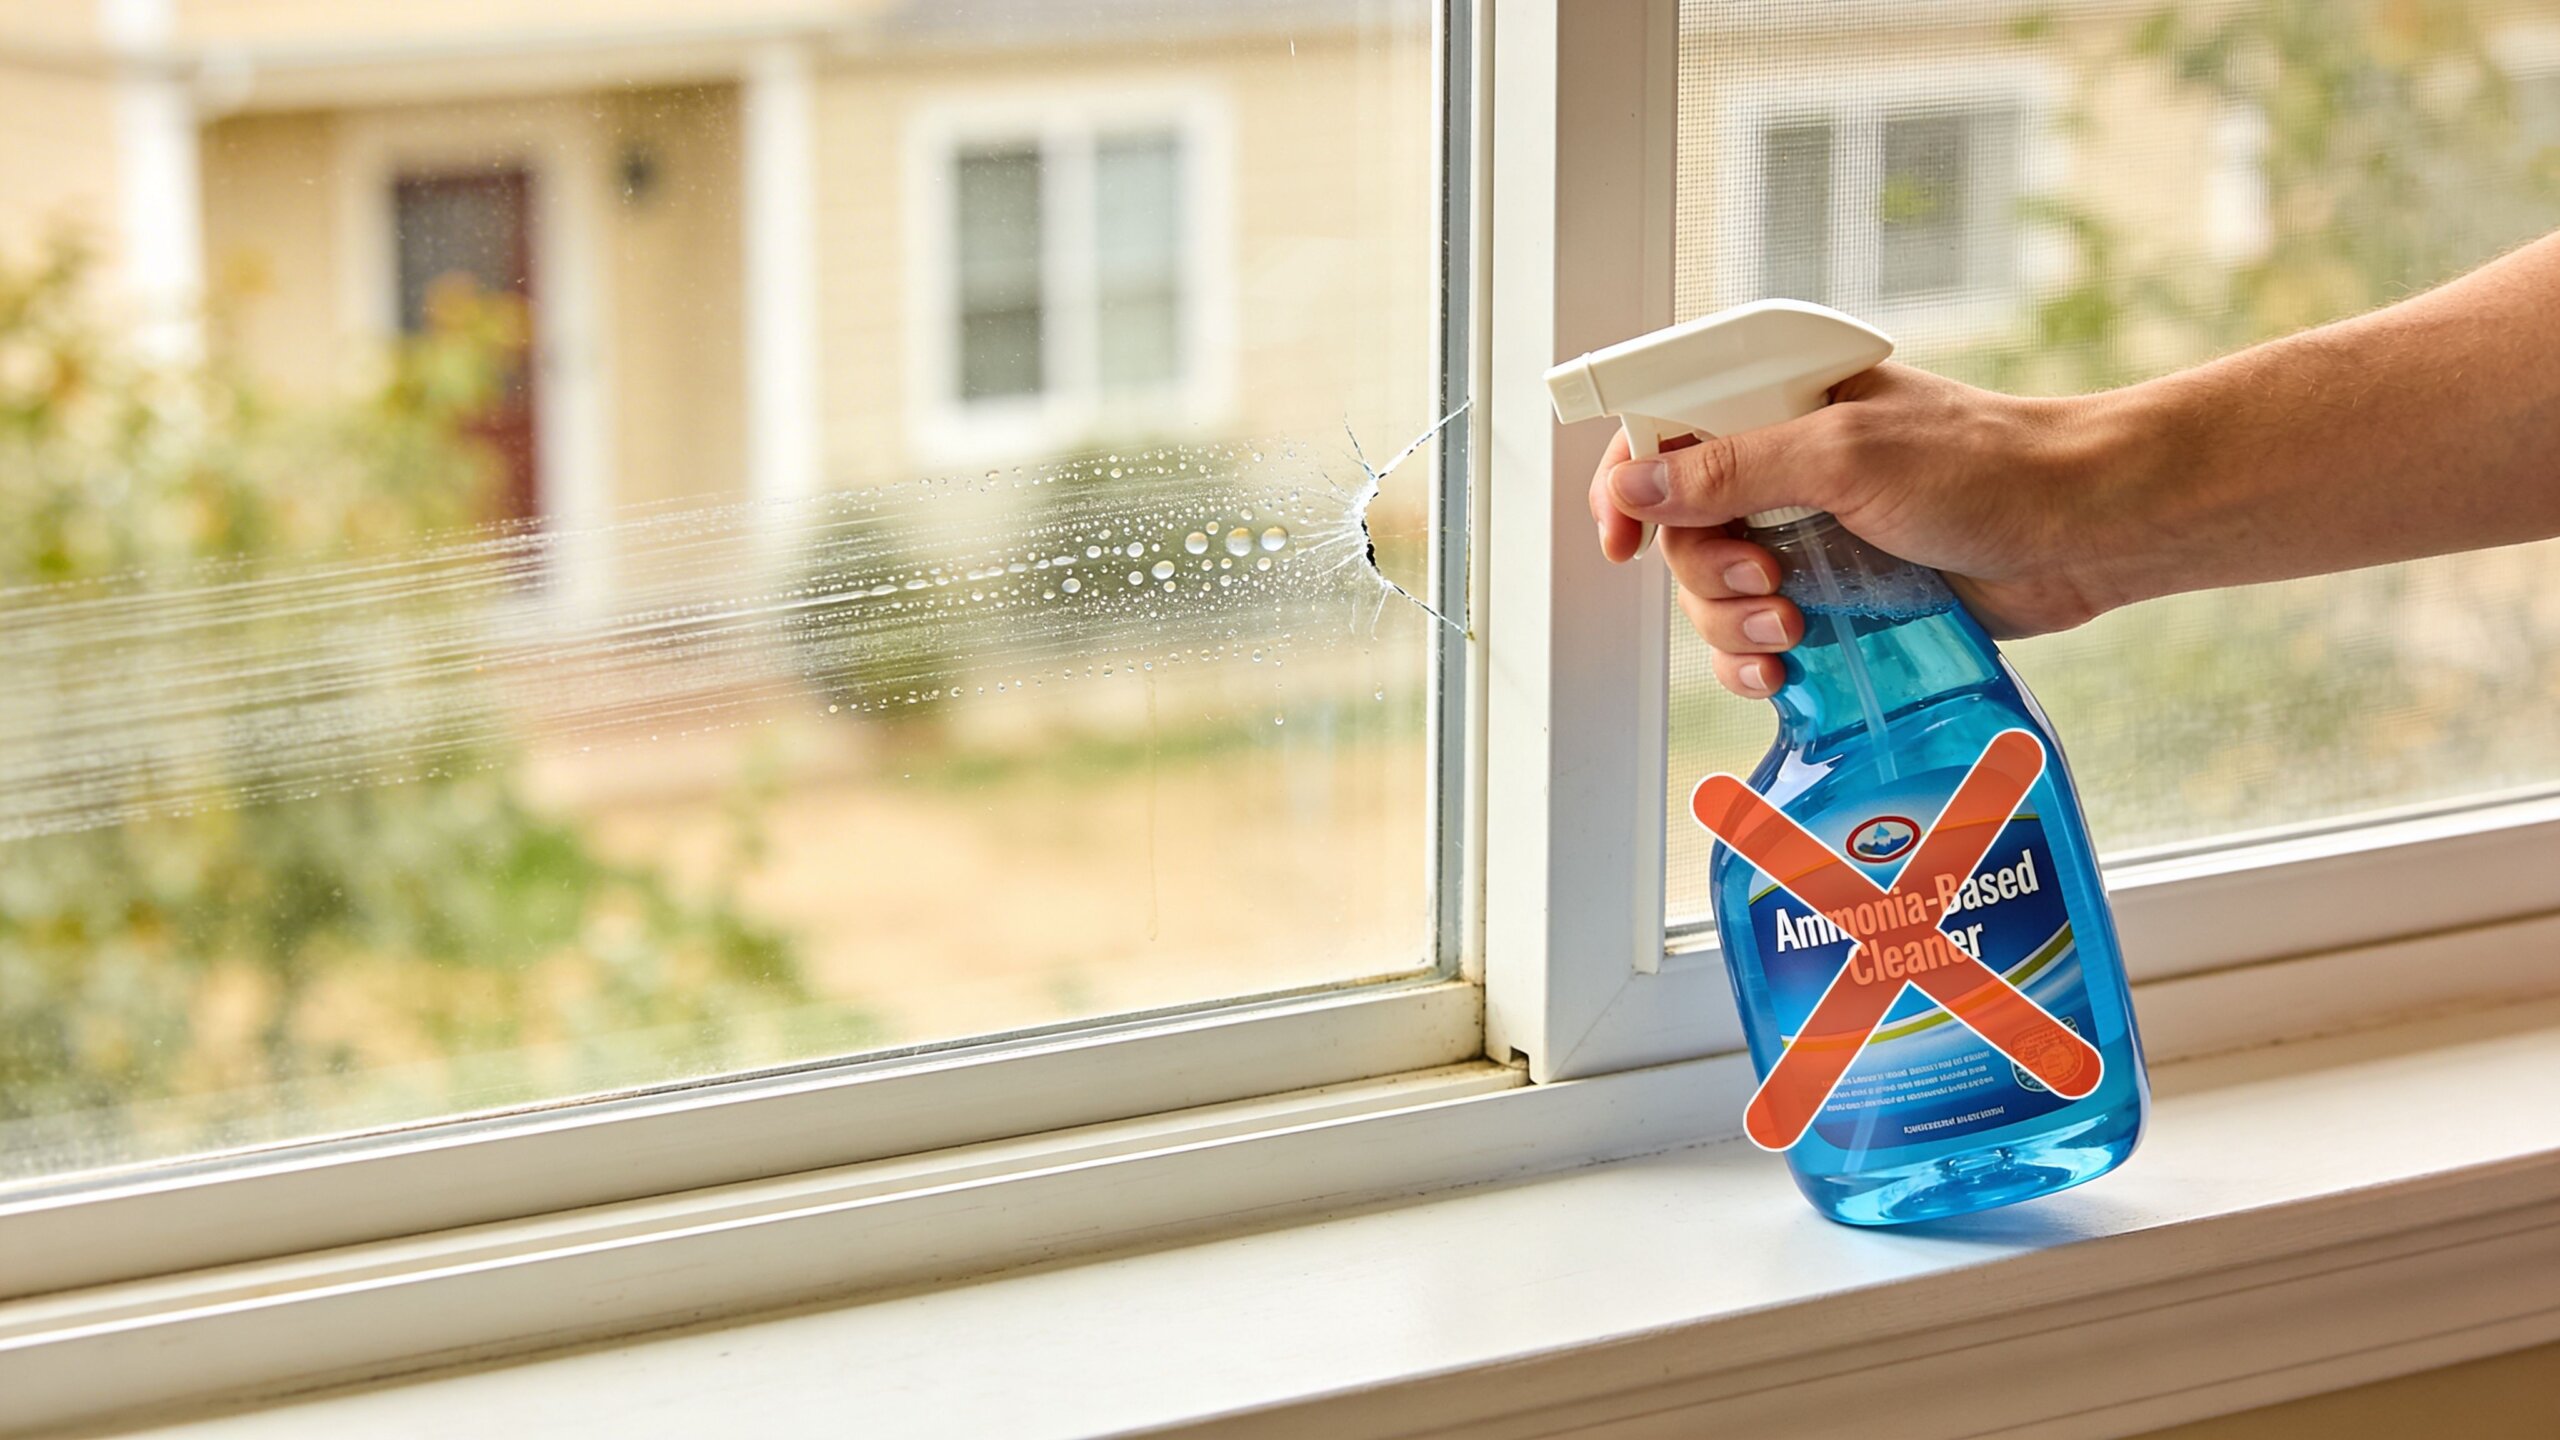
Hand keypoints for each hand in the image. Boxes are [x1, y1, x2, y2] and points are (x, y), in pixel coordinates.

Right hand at [1587, 363, 2137, 697]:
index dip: (1628, 485)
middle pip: (1681, 529)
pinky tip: (1782, 675)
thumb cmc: (1984, 469)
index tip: (1621, 541)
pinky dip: (1755, 663)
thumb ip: (1731, 469)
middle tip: (1767, 580)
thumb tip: (1633, 486)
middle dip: (1708, 571)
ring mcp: (1811, 535)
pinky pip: (1760, 640)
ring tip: (1793, 631)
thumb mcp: (1845, 457)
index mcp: (1781, 401)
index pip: (1665, 431)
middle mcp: (1786, 466)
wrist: (2086, 531)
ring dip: (1733, 623)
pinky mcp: (1839, 598)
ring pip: (1715, 592)